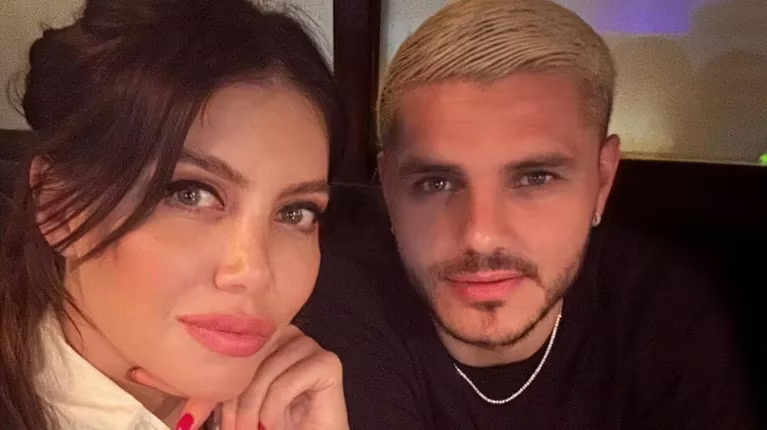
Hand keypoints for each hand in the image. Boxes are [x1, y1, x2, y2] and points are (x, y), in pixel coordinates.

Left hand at [130, 325, 348, 429]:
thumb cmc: (268, 427)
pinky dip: (275, 411)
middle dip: (228, 402)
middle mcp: (285, 334)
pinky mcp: (328, 363)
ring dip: (251, 412)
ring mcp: (308, 345)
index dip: (199, 379)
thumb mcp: (224, 408)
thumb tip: (139, 371)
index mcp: (261, 337)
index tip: (160, 393)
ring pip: (263, 372)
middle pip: (244, 358)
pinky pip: (287, 381)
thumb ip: (196, 390)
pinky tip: (278, 424)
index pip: (224, 347)